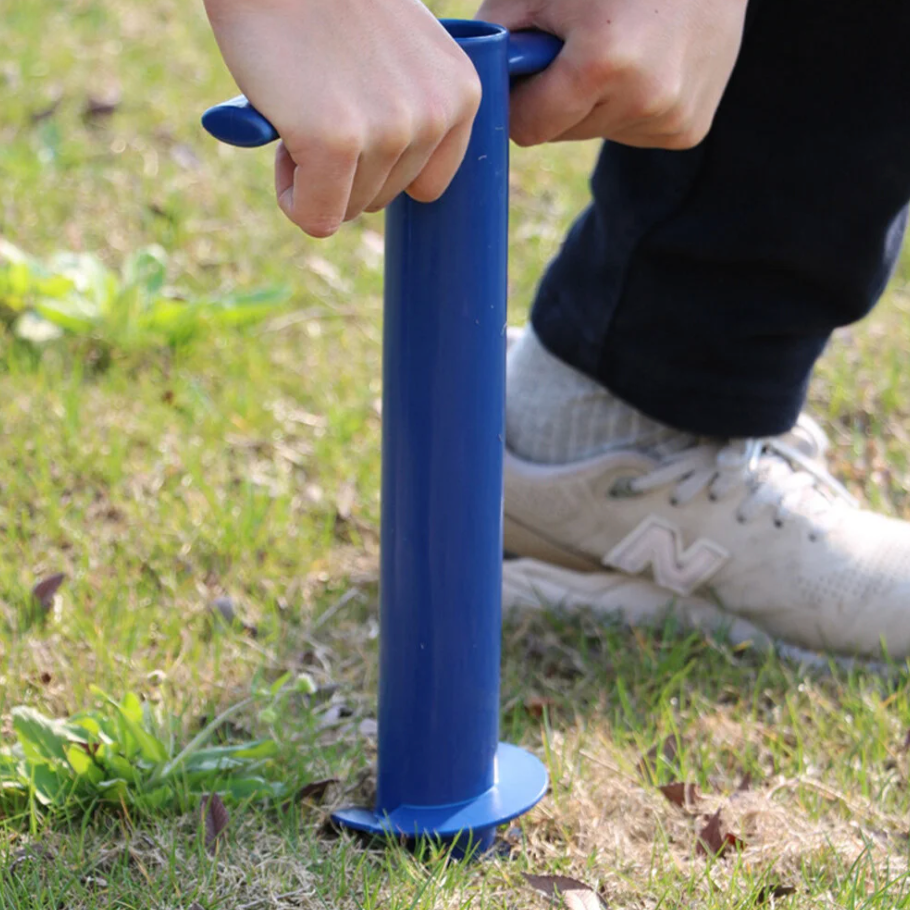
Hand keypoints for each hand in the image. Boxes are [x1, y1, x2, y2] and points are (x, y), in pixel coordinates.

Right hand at [204, 0, 481, 236]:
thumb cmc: (326, 3)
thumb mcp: (400, 52)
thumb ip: (414, 108)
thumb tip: (401, 184)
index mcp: (460, 92)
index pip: (425, 186)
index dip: (378, 167)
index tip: (352, 123)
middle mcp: (433, 113)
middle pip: (383, 199)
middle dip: (342, 169)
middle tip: (316, 99)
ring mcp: (388, 130)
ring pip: (349, 209)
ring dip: (314, 174)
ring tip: (301, 104)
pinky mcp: (334, 141)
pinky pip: (316, 217)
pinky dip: (292, 196)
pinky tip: (284, 139)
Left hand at [475, 0, 747, 148]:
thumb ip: (496, 36)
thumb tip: (472, 91)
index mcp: (603, 63)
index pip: (527, 127)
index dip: (519, 98)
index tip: (527, 68)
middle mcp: (645, 99)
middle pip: (561, 133)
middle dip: (557, 98)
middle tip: (580, 42)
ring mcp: (671, 118)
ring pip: (595, 132)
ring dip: (595, 100)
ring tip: (620, 46)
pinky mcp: (688, 128)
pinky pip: (630, 132)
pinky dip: (629, 104)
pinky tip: (648, 61)